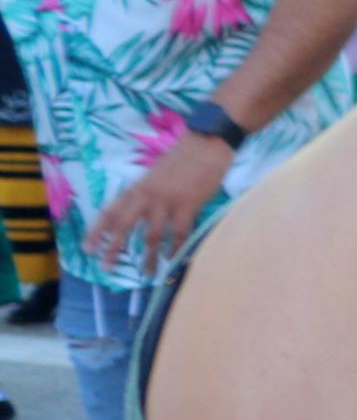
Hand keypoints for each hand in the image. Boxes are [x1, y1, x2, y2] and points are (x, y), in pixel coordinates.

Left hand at [88, 129, 230, 270]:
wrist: (205, 145)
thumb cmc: (181, 159)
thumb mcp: (153, 175)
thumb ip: (144, 193)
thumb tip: (138, 212)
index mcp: (136, 188)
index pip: (109, 213)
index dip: (96, 232)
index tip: (87, 249)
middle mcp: (146, 197)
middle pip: (124, 227)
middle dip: (113, 249)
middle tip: (106, 268)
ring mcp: (167, 202)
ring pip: (152, 236)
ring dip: (149, 257)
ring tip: (148, 273)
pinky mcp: (188, 206)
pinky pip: (179, 232)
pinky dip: (176, 247)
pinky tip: (173, 258)